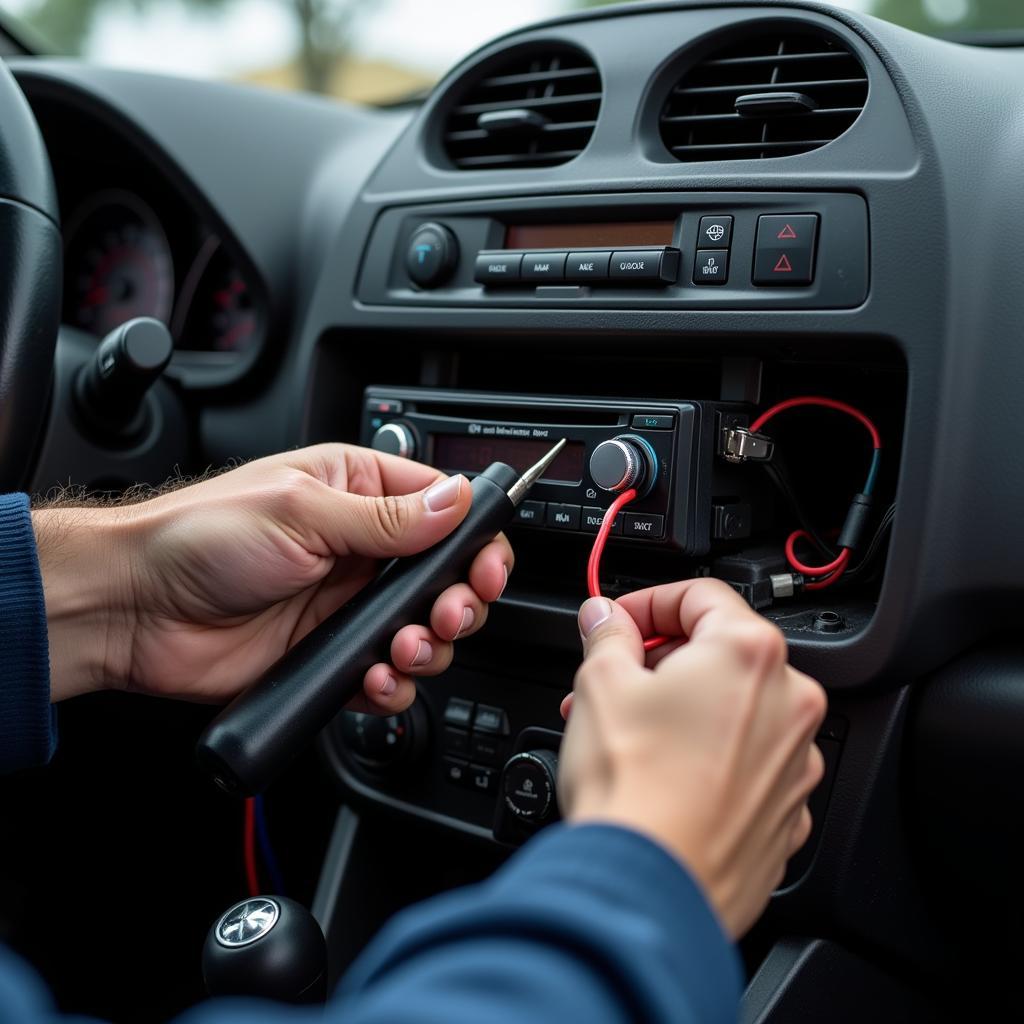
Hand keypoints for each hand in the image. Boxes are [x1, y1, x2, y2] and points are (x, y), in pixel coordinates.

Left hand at [35, 444, 511, 710]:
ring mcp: (347, 603)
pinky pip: (385, 673)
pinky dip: (391, 684)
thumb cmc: (199, 537)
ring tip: (401, 648)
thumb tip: (457, 501)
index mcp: (357, 491)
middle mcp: (361, 547)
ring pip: (424, 629)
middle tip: (447, 614)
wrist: (135, 610)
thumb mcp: (301, 513)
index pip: (445, 509)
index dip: (476, 541)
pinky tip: (371, 677)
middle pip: (446, 576)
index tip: (486, 569)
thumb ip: (386, 517)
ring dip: (428, 646)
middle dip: (460, 601)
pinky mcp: (330, 652)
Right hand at [558, 579, 825, 937]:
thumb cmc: (634, 789)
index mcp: (749, 654)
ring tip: (625, 732)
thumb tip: (606, 618)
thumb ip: (608, 635)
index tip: (617, 622)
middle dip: (658, 662)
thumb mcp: (600, 684)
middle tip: (612, 681)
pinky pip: (745, 762)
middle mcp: (789, 702)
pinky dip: (708, 756)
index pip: (699, 595)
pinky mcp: (787, 810)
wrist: (651, 888)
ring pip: (732, 709)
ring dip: (680, 708)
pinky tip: (662, 774)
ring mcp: (795, 761)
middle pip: (719, 652)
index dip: (646, 602)